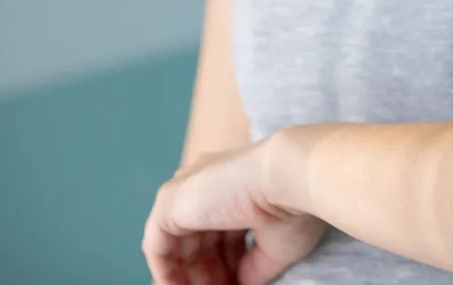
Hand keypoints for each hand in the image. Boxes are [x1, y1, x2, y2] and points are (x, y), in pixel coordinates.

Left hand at [142, 140, 326, 283]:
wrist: (289, 178)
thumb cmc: (294, 206)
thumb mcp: (276, 245)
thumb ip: (254, 266)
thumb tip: (242, 284)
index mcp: (235, 185)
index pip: (222, 235)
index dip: (229, 267)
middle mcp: (208, 184)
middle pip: (200, 243)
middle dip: (209, 276)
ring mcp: (187, 190)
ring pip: (177, 247)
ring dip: (187, 280)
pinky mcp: (170, 201)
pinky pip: (157, 247)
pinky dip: (167, 274)